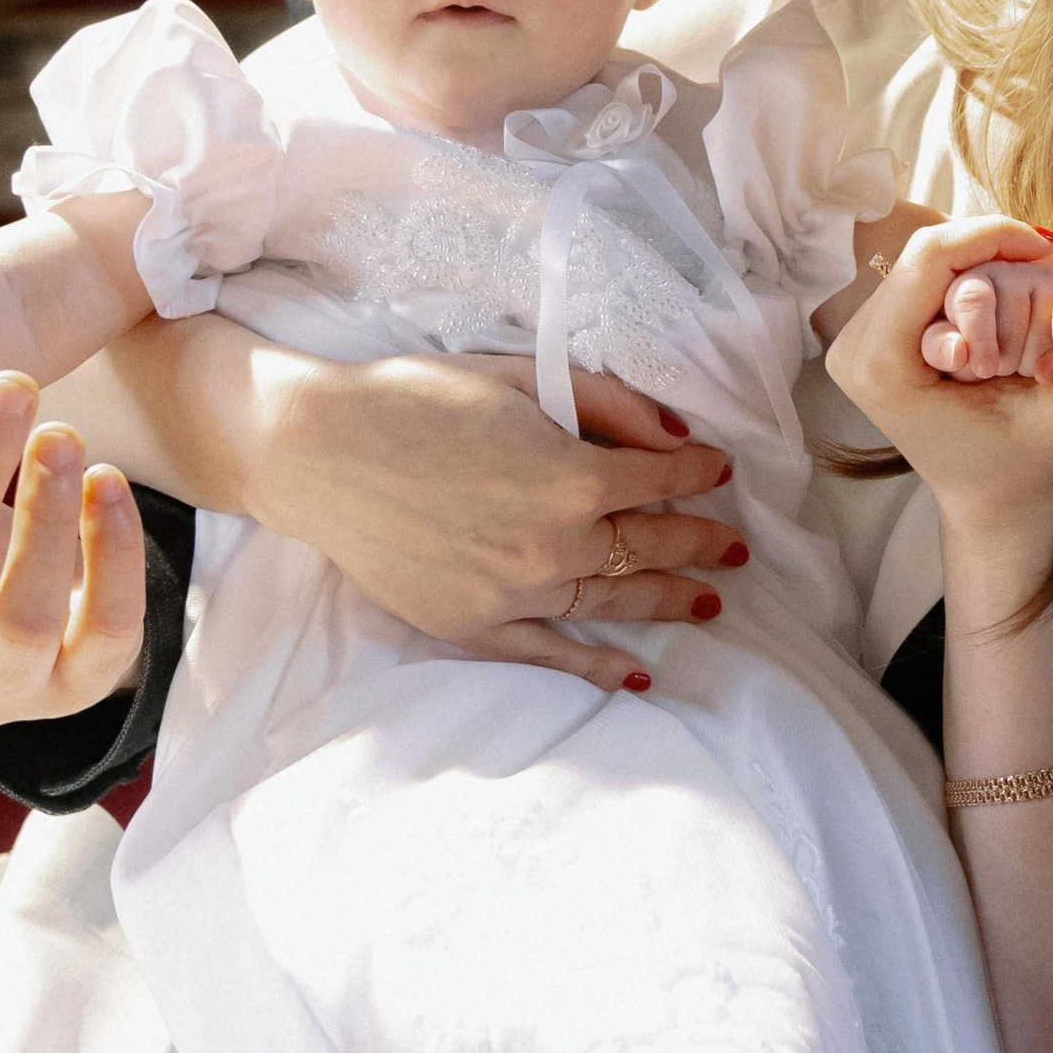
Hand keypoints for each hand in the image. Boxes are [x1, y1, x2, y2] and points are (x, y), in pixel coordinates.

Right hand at [239, 336, 745, 698]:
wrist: (319, 451)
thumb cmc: (417, 399)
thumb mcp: (522, 377)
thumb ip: (609, 404)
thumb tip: (678, 438)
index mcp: (572, 477)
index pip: (663, 478)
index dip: (700, 473)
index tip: (720, 471)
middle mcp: (555, 545)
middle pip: (651, 546)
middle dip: (700, 542)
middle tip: (734, 548)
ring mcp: (516, 595)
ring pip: (614, 600)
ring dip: (668, 601)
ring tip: (708, 602)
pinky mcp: (474, 627)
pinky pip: (551, 654)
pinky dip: (597, 668)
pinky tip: (636, 675)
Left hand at [825, 217, 1052, 547]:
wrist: (991, 496)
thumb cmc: (1026, 462)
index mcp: (882, 369)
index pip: (931, 255)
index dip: (995, 238)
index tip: (1050, 252)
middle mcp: (853, 348)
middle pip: (932, 254)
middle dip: (994, 274)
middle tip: (1027, 338)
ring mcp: (856, 337)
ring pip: (932, 258)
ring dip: (986, 280)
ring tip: (1011, 348)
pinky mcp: (872, 329)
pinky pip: (928, 273)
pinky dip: (972, 282)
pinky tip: (996, 331)